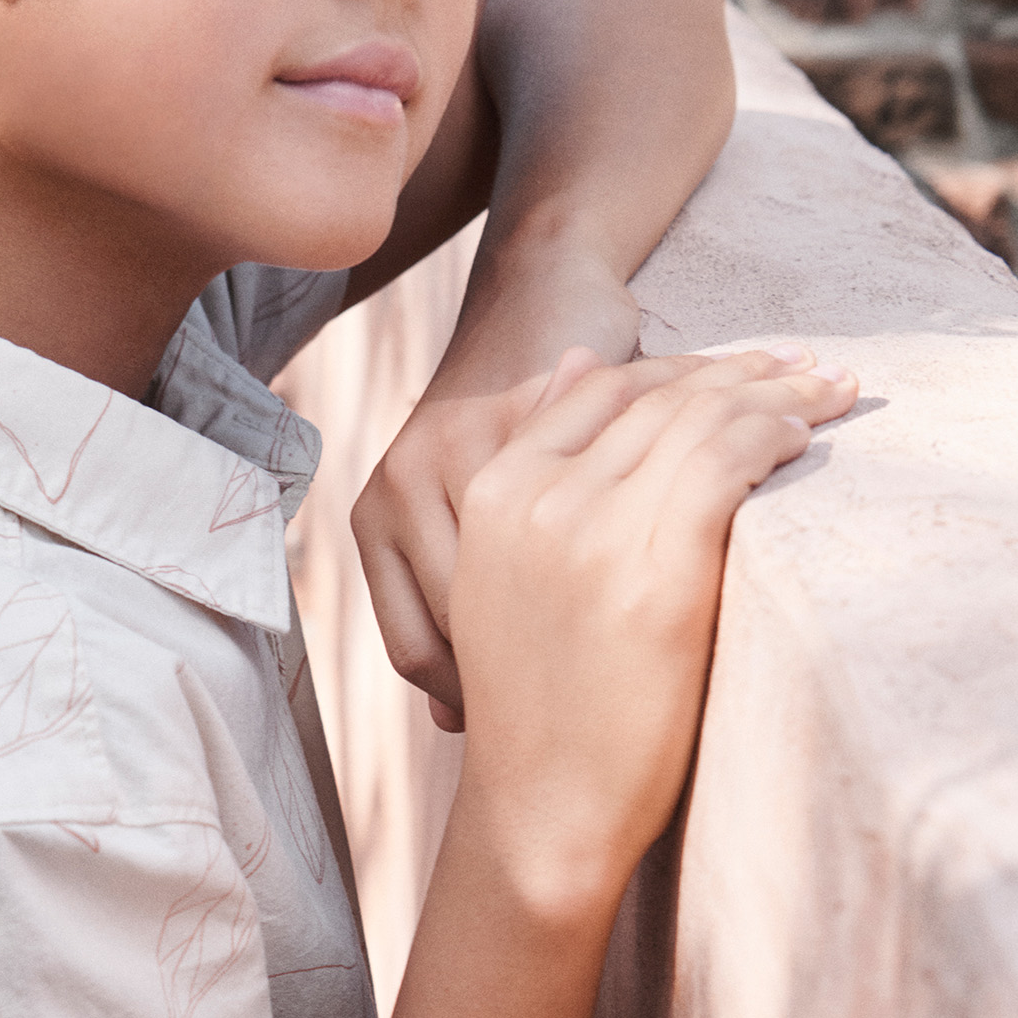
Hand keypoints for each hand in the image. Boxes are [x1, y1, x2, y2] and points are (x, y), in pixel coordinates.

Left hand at [350, 247, 650, 732]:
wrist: (546, 292)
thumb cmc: (523, 425)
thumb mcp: (479, 516)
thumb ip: (464, 602)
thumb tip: (452, 723)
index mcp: (380, 525)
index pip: (414, 651)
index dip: (469, 697)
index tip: (518, 725)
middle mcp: (398, 491)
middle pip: (456, 624)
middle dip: (514, 673)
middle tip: (575, 706)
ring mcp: (448, 455)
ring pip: (502, 578)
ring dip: (560, 617)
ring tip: (609, 657)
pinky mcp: (510, 423)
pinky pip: (550, 512)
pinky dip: (595, 540)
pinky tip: (636, 565)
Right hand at [448, 346, 856, 908]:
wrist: (542, 811)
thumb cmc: (541, 709)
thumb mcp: (506, 579)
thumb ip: (535, 481)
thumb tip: (575, 367)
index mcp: (490, 495)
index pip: (598, 389)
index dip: (676, 367)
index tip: (738, 368)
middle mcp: (532, 499)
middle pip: (652, 395)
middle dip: (738, 369)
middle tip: (806, 364)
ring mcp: (587, 532)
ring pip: (696, 416)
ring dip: (775, 390)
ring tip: (829, 388)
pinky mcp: (652, 569)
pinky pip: (727, 460)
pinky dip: (777, 432)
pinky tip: (810, 436)